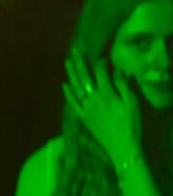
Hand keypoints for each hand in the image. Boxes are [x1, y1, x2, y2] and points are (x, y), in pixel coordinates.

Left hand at [63, 49, 141, 164]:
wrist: (121, 146)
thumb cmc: (130, 124)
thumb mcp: (131, 103)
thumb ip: (122, 86)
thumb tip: (117, 70)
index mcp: (107, 94)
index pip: (100, 73)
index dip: (101, 62)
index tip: (103, 55)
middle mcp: (93, 99)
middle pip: (84, 77)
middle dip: (80, 62)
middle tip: (74, 49)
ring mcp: (86, 108)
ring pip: (76, 88)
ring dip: (71, 74)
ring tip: (67, 61)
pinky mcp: (83, 117)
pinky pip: (73, 104)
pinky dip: (68, 94)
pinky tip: (64, 85)